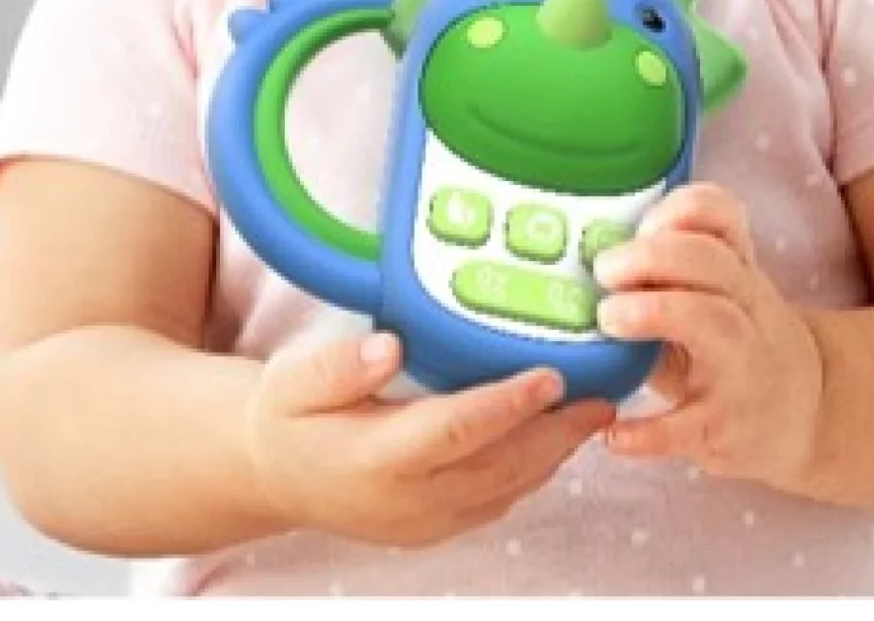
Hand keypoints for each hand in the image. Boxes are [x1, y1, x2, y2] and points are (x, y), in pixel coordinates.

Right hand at [243, 332, 613, 546]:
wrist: (270, 475)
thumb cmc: (287, 417)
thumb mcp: (289, 381)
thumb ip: (337, 367)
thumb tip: (389, 347)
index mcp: (373, 458)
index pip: (454, 430)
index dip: (507, 404)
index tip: (550, 375)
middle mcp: (406, 499)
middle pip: (497, 467)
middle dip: (555, 434)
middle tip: (602, 398)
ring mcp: (424, 522)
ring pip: (505, 490)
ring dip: (554, 454)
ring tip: (596, 411)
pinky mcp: (434, 527)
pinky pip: (495, 502)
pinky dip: (533, 472)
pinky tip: (556, 439)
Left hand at [593, 181, 824, 489]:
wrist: (804, 416)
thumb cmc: (734, 342)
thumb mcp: (713, 295)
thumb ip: (663, 272)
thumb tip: (575, 256)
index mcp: (735, 268)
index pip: (722, 214)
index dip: (679, 211)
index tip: (640, 225)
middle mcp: (746, 308)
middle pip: (713, 261)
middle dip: (655, 256)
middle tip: (604, 270)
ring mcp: (742, 369)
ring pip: (714, 323)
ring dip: (657, 312)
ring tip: (608, 318)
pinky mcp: (726, 430)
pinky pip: (689, 429)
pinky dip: (650, 433)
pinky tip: (614, 432)